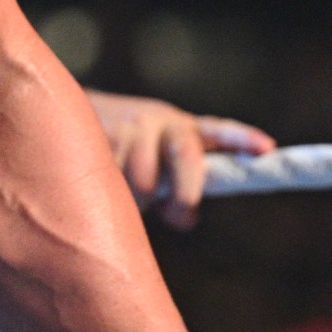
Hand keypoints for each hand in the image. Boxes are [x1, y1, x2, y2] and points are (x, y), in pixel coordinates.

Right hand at [87, 91, 275, 228]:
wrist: (64, 114)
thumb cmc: (125, 153)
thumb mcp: (157, 160)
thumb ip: (177, 185)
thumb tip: (186, 218)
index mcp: (182, 127)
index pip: (217, 130)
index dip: (242, 138)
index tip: (268, 148)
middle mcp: (159, 121)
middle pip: (185, 159)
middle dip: (185, 196)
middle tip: (180, 215)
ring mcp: (129, 127)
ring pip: (143, 183)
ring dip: (137, 201)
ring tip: (124, 193)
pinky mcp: (98, 136)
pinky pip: (111, 182)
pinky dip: (109, 194)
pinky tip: (97, 183)